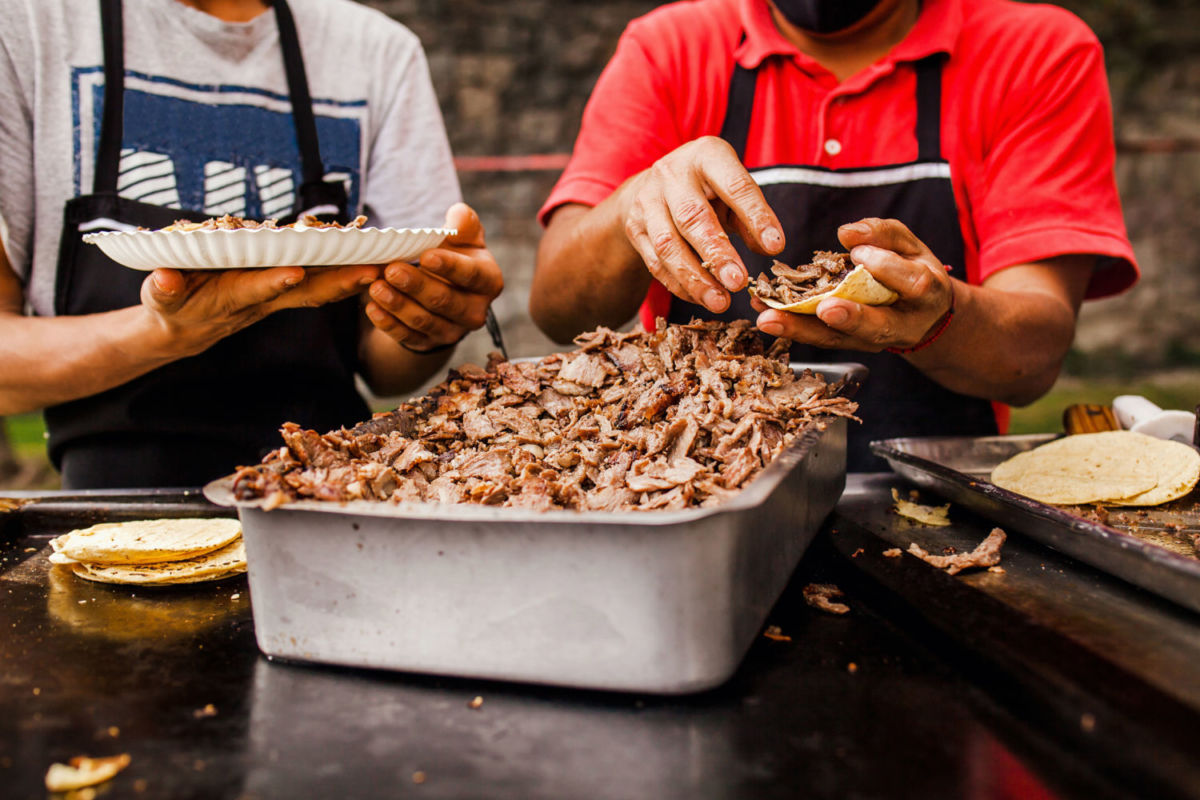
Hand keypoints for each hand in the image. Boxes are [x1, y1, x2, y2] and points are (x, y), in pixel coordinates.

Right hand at [141, 262, 381, 355]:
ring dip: (350, 279)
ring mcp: (276, 297)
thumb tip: (163, 278)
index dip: (272, 282)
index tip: (294, 272)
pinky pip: (318, 283)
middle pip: (305, 292)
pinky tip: (369, 265)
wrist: (186, 328)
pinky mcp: (282, 291)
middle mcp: (262, 299)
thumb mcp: (161, 300)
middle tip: (370, 272)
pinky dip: (343, 275)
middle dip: (337, 283)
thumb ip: (163, 289)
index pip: (256, 290)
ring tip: (384, 266)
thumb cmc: (170, 308)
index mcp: (231, 298)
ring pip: (318, 288)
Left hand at [364, 202, 503, 351]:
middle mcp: (475, 312)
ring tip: (375, 287)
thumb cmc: (455, 255)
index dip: (450, 267)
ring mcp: (452, 331)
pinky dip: (388, 324)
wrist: (444, 288)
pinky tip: (372, 309)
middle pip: (445, 301)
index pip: (471, 276)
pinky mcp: (428, 343)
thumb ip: (463, 224)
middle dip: (417, 286)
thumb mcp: (464, 237)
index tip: (426, 256)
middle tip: (392, 270)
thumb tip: (458, 215)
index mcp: (488, 282)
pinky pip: (407, 337)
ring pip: (424, 321)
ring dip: (398, 305)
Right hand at [620, 136, 783, 312]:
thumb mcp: (731, 191)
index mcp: (706, 155)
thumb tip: (770, 247)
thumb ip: (750, 216)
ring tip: (720, 302)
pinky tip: (701, 299)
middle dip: (717, 254)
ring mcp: (647, 202)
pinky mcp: (635, 229)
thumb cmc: (705, 189)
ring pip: (668, 245)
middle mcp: (671, 174)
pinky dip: (679, 285)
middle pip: (692, 218)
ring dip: (695, 278)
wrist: (653, 187)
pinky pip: (655, 263)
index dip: (756, 217)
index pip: (734, 186)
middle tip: (739, 283)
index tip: (775, 247)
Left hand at [751, 218, 954, 352]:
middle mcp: (902, 325)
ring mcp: (872, 341)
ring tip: (769, 318)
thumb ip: (882, 234)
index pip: (912, 283)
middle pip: (876, 326)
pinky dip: (792, 328)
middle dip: (849, 318)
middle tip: (823, 309)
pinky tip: (765, 315)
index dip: (887, 269)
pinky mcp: (848, 344)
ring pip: (838, 340)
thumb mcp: (909, 245)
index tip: (859, 254)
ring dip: (801, 330)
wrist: (922, 315)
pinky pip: (819, 339)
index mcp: (926, 294)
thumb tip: (846, 232)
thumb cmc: (913, 269)